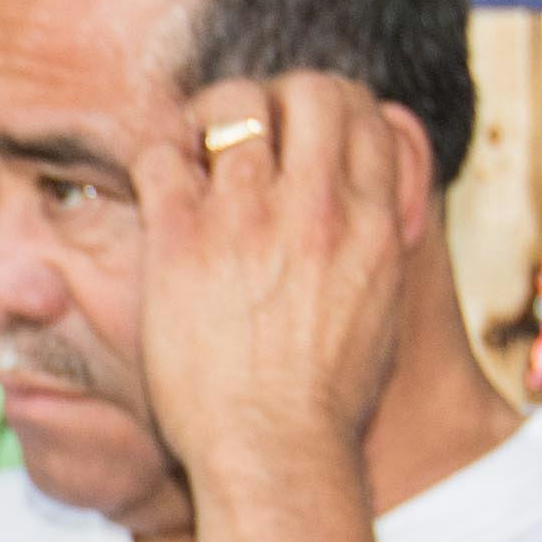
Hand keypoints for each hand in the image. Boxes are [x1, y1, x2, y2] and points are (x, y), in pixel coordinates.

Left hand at [127, 68, 422, 485]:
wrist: (273, 451)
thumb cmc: (327, 401)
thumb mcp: (384, 310)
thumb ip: (382, 241)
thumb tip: (379, 201)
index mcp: (373, 222)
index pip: (368, 112)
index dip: (335, 110)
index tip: (307, 134)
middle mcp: (317, 207)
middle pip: (311, 90)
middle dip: (282, 97)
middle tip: (253, 131)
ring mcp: (247, 218)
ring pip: (234, 103)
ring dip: (212, 116)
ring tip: (198, 147)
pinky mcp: (181, 238)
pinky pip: (161, 152)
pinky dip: (157, 153)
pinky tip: (159, 182)